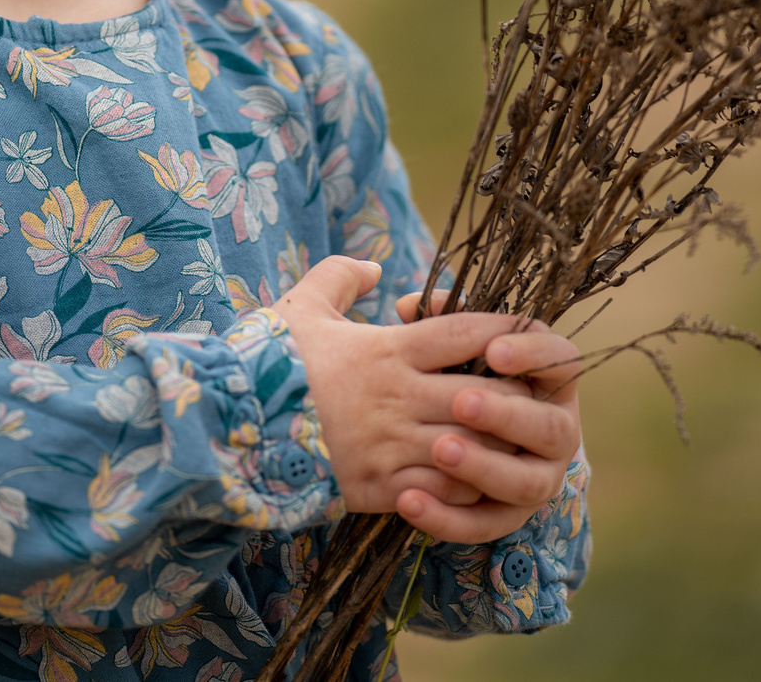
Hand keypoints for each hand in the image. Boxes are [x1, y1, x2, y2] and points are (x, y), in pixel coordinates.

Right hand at [272, 257, 553, 516]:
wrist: (228, 427)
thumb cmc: (267, 361)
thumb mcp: (301, 306)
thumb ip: (340, 277)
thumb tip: (373, 268)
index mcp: (387, 351)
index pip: (465, 333)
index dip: (503, 329)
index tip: (521, 332)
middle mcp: (398, 398)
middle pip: (483, 395)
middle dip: (513, 397)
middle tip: (532, 395)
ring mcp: (391, 446)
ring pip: (471, 448)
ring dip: (497, 445)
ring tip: (515, 441)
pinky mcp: (378, 488)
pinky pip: (442, 493)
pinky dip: (466, 487)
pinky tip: (474, 480)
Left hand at [389, 289, 582, 544]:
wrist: (449, 435)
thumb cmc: (454, 376)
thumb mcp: (452, 345)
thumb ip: (438, 320)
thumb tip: (408, 305)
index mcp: (550, 380)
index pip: (563, 360)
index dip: (534, 354)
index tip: (492, 350)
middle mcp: (556, 431)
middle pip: (549, 428)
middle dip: (506, 415)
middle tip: (461, 401)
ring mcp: (538, 479)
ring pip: (524, 482)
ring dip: (483, 467)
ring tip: (438, 449)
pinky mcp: (508, 517)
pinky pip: (483, 525)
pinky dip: (446, 517)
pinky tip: (407, 499)